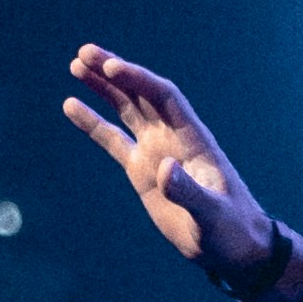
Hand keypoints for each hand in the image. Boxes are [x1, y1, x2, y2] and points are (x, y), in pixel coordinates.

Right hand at [64, 47, 281, 282]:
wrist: (231, 248)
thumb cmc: (231, 229)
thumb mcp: (212, 214)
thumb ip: (188, 192)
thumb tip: (163, 168)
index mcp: (194, 138)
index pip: (163, 97)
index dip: (138, 79)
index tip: (111, 67)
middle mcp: (173, 137)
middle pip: (141, 94)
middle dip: (115, 73)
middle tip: (84, 53)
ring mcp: (156, 151)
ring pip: (126, 110)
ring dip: (103, 88)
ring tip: (76, 65)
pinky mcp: (142, 171)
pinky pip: (113, 140)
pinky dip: (93, 123)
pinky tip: (71, 105)